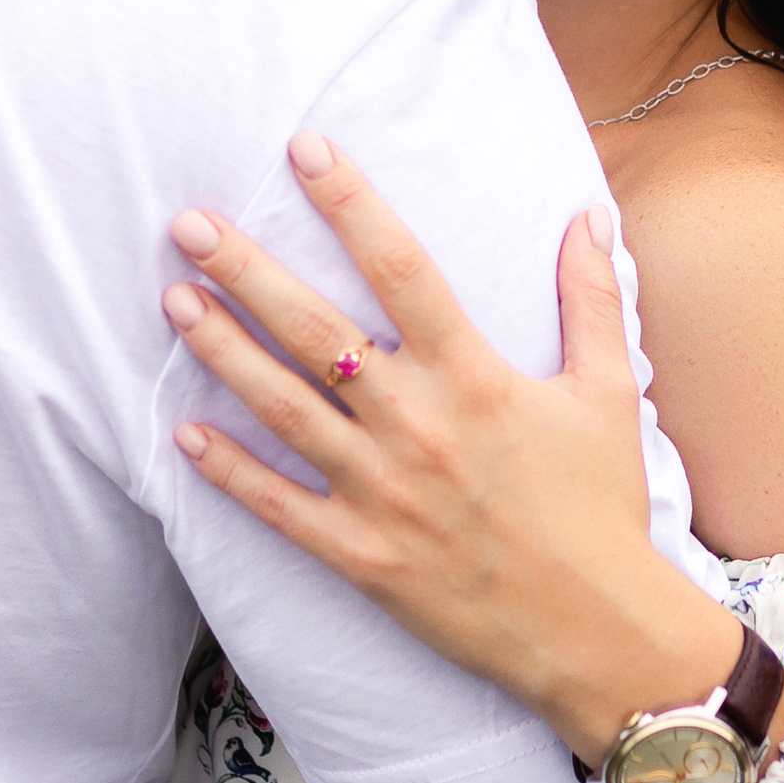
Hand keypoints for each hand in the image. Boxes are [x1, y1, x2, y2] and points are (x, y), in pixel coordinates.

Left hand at [163, 134, 740, 767]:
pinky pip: (281, 508)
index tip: (304, 151)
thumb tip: (586, 215)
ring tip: (174, 301)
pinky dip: (229, 472)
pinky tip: (181, 435)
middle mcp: (421, 427)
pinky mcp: (363, 556)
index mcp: (477, 379)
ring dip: (224, 353)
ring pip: (285, 410)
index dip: (351, 205)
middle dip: (249, 272)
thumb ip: (590, 299)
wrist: (597, 631)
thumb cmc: (603, 509)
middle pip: (318, 333)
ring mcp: (385, 494)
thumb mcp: (609, 394)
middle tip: (190, 224)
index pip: (403, 269)